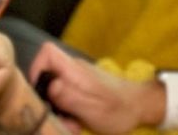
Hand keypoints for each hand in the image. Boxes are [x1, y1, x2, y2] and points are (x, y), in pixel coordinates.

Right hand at [29, 42, 162, 134]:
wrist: (142, 106)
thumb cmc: (119, 109)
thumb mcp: (93, 109)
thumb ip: (70, 97)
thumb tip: (48, 86)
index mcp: (75, 71)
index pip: (47, 52)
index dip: (35, 68)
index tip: (36, 92)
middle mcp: (75, 70)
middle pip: (47, 73)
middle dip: (46, 98)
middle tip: (58, 117)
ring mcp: (79, 77)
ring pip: (55, 87)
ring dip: (58, 108)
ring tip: (71, 124)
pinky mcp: (83, 86)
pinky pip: (66, 94)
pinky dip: (67, 109)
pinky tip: (77, 122)